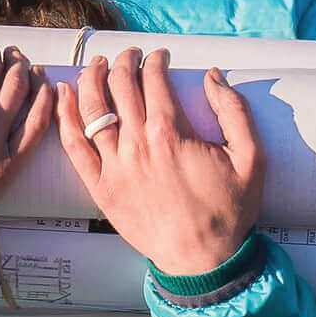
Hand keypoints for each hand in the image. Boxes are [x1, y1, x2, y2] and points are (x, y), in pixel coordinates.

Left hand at [58, 50, 265, 276]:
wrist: (204, 261)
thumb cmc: (229, 211)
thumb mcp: (251, 157)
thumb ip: (235, 111)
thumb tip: (213, 75)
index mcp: (172, 132)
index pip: (153, 79)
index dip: (155, 59)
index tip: (159, 55)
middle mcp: (138, 144)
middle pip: (120, 85)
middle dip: (125, 61)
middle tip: (130, 55)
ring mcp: (115, 166)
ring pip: (92, 108)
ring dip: (93, 78)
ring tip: (99, 65)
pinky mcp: (100, 187)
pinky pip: (74, 145)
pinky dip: (65, 115)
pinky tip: (64, 94)